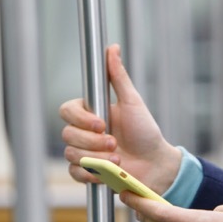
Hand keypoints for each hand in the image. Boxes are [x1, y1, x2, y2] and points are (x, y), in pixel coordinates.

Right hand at [59, 44, 181, 191]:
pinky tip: (105, 172)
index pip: (68, 111)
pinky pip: (74, 172)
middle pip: (67, 134)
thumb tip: (112, 48)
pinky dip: (89, 173)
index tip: (102, 124)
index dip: (81, 119)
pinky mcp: (86, 172)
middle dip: (92, 141)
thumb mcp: (132, 102)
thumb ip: (118, 77)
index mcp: (91, 113)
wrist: (155, 163)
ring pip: (71, 153)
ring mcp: (84, 152)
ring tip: (117, 159)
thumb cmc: (145, 131)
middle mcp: (84, 132)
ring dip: (95, 158)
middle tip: (115, 143)